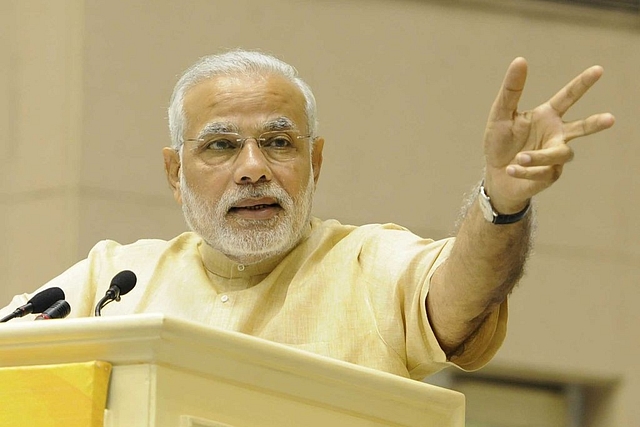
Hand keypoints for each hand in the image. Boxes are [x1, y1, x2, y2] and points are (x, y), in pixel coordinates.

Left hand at [483, 57, 614, 212]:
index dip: (582, 84)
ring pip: (560, 153)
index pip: (568, 97)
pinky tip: (512, 169)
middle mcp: (556, 134)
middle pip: (581, 127)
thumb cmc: (499, 142)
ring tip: (519, 157)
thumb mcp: (500, 114)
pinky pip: (543, 172)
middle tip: (610, 119)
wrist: (495, 175)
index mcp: (547, 116)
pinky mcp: (550, 175)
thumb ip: (511, 90)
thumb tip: (520, 60)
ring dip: (539, 156)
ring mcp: (555, 156)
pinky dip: (525, 171)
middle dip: (595, 123)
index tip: (598, 70)